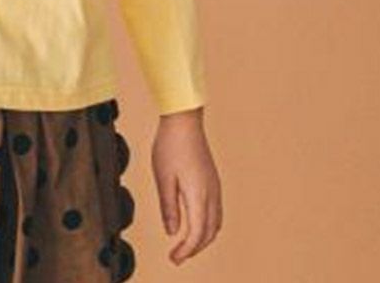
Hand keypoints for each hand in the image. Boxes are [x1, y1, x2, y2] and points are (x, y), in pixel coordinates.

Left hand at [151, 107, 221, 264]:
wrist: (184, 120)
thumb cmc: (171, 145)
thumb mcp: (163, 178)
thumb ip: (169, 207)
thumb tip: (173, 231)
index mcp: (199, 195)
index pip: (197, 234)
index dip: (186, 250)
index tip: (174, 258)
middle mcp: (212, 193)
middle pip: (209, 232)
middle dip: (195, 248)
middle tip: (178, 255)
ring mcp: (215, 186)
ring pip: (215, 223)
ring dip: (203, 237)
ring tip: (186, 243)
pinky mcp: (213, 180)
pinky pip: (216, 211)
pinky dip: (207, 224)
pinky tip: (195, 223)